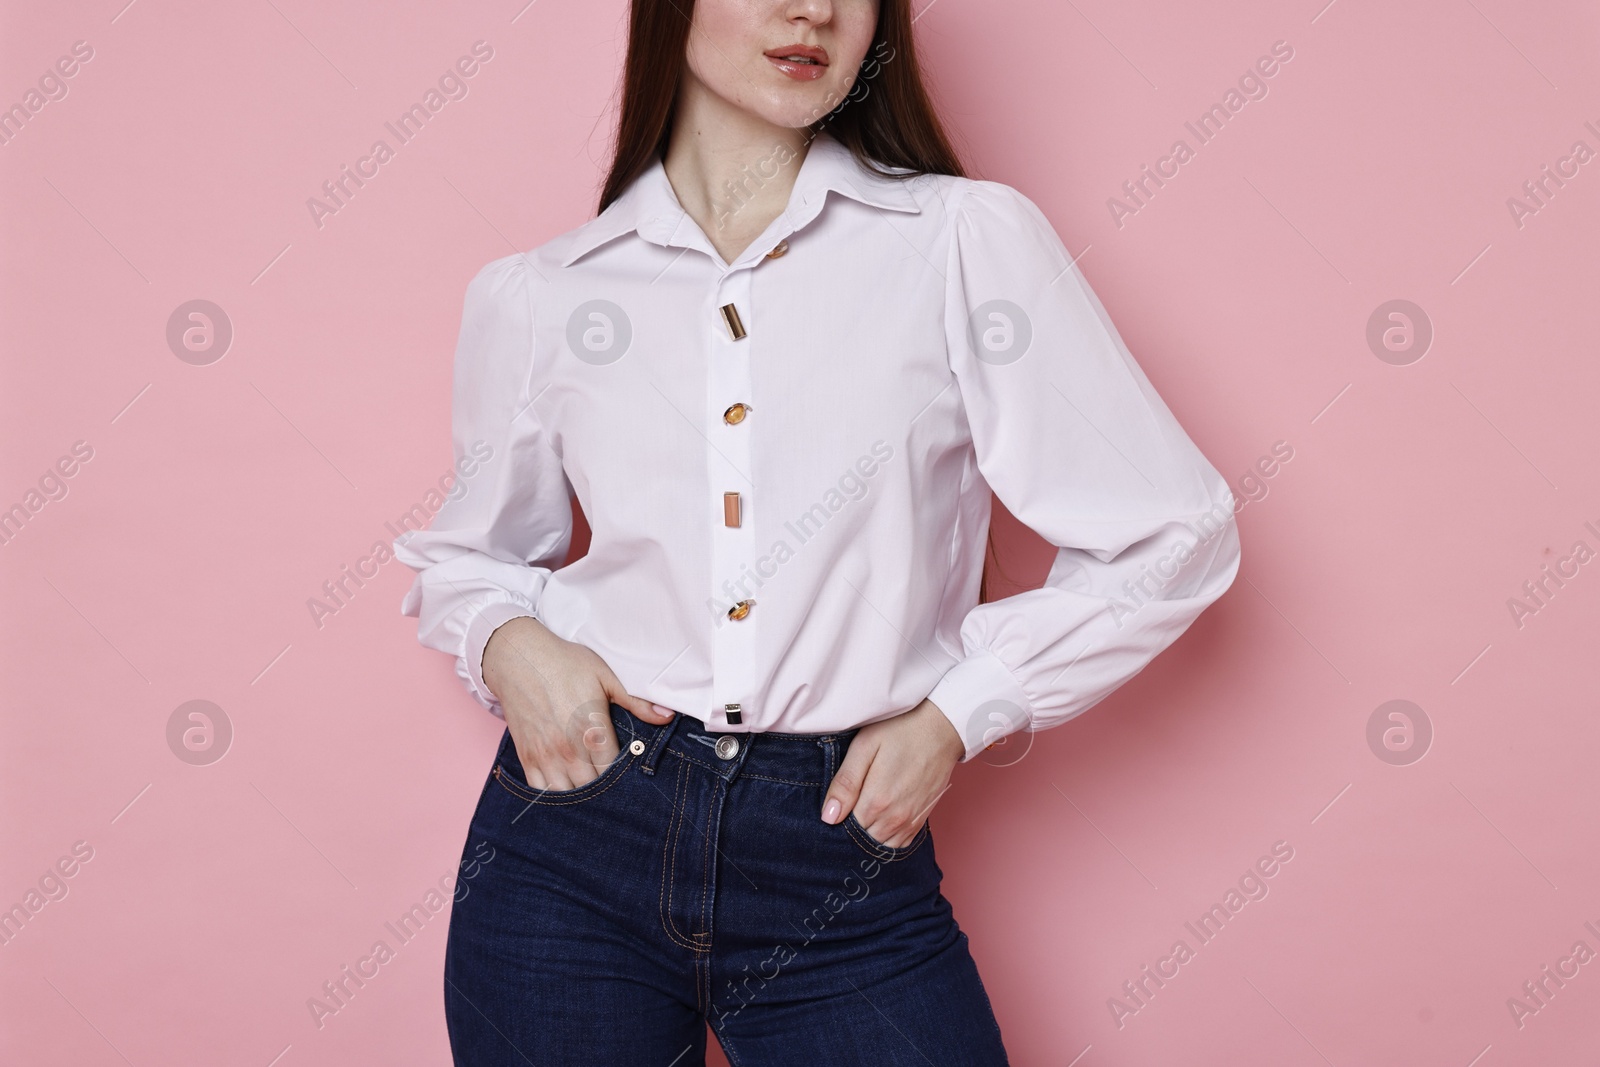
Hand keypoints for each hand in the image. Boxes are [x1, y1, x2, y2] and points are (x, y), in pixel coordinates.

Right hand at [481, 616, 673, 790]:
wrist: (518, 657)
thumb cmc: (565, 664)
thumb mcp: (605, 676)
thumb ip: (636, 702)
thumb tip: (667, 717)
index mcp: (592, 730)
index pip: (614, 773)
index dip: (625, 778)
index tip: (632, 776)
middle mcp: (568, 749)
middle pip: (592, 790)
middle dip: (604, 792)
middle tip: (614, 787)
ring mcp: (545, 755)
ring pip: (566, 796)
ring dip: (579, 797)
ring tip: (591, 790)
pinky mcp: (527, 756)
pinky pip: (539, 791)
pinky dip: (553, 796)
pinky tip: (565, 790)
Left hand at [820, 698, 964, 847]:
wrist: (941, 728)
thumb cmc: (900, 731)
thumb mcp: (865, 747)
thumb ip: (846, 783)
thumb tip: (829, 817)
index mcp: (877, 801)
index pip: (845, 828)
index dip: (836, 818)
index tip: (835, 804)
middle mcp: (895, 819)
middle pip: (862, 840)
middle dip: (850, 829)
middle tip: (847, 805)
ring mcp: (911, 822)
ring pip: (880, 846)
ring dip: (868, 835)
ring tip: (863, 810)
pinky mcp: (921, 820)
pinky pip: (899, 844)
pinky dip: (886, 838)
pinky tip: (880, 820)